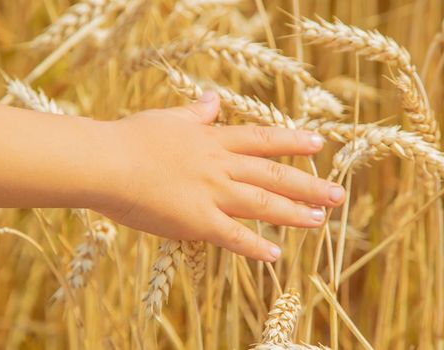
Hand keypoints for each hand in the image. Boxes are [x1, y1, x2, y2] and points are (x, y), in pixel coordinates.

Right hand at [91, 92, 344, 260]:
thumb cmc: (129, 138)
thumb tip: (215, 98)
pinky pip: (232, 236)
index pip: (261, 140)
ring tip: (320, 220)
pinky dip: (255, 246)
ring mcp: (211, 194)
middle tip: (337, 194)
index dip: (292, 142)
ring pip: (262, 203)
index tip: (319, 145)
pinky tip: (275, 255)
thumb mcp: (167, 117)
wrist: (106, 162)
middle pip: (273, 174)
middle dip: (308, 184)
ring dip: (294, 213)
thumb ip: (196, 112)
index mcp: (212, 141)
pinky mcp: (196, 221)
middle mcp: (220, 166)